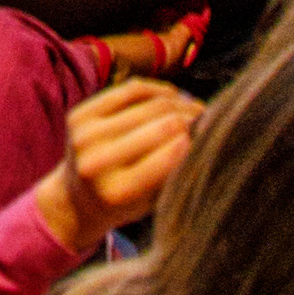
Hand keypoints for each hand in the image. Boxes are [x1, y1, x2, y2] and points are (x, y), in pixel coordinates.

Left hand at [34, 78, 200, 253]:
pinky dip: (156, 90)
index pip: (169, 155)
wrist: (76, 199)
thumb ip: (179, 173)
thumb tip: (211, 136)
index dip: (197, 141)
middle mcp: (96, 161)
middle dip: (192, 120)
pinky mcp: (79, 114)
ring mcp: (84, 134)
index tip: (217, 135)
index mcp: (118, 191)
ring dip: (179, 103)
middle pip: (161, 126)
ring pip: (148, 104)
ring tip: (197, 109)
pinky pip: (129, 91)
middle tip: (214, 119)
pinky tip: (174, 97)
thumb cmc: (128, 205)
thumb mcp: (157, 203)